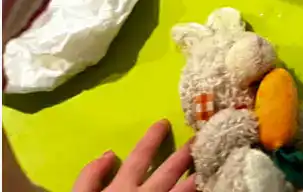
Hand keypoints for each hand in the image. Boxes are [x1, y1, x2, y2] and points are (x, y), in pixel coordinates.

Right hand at [72, 121, 193, 191]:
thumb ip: (90, 177)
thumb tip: (108, 153)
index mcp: (122, 188)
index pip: (140, 156)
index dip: (152, 138)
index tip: (163, 122)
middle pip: (168, 170)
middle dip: (184, 154)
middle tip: (199, 139)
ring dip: (195, 179)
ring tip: (208, 167)